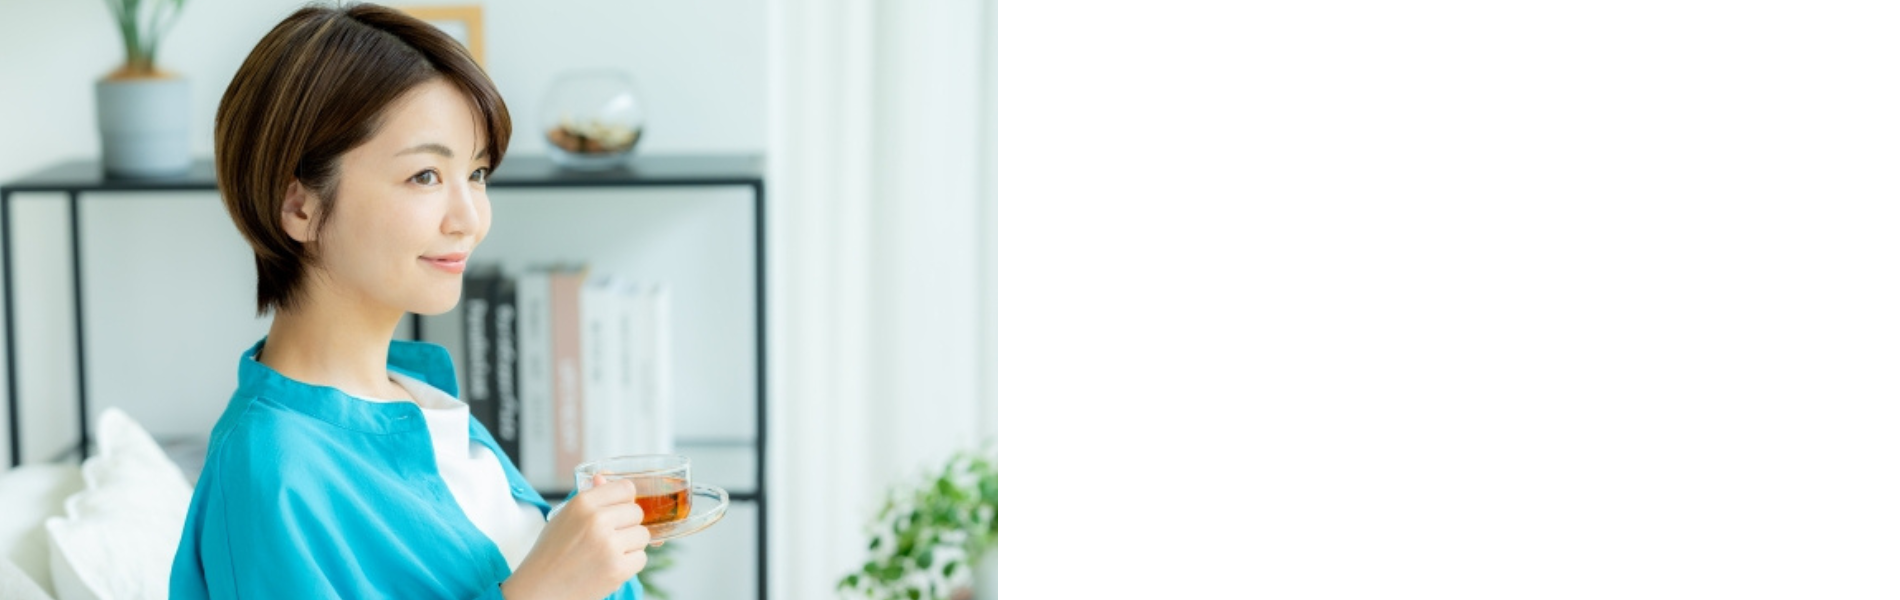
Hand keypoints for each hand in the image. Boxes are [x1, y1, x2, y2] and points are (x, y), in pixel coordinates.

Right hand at [501, 475, 656, 599]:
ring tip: (608, 553)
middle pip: (637, 512)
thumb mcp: (565, 517)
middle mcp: (597, 520)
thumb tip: (605, 478)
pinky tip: (609, 566)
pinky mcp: (618, 569)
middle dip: (627, 525)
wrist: (539, 589)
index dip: (624, 501)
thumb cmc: (551, 553)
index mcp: (582, 503)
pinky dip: (630, 564)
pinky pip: (642, 558)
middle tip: (609, 537)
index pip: (626, 488)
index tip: (618, 511)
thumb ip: (589, 498)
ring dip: (631, 545)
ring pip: (643, 535)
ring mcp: (609, 545)